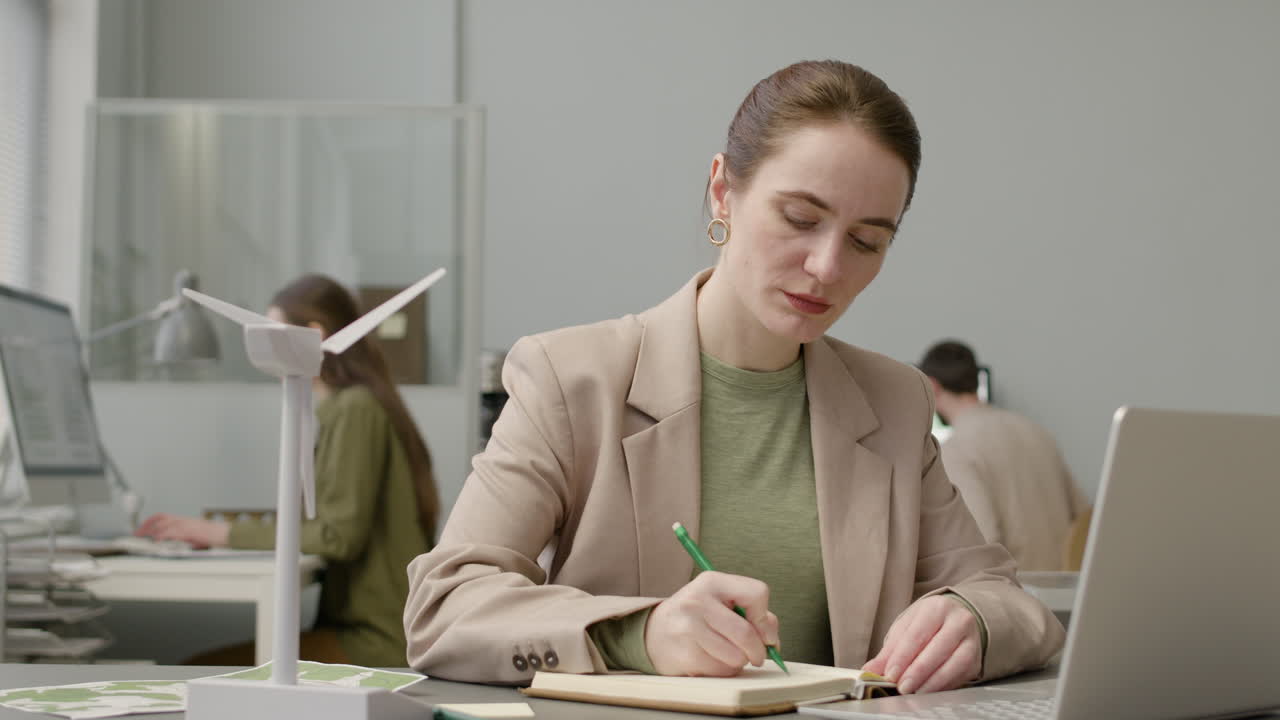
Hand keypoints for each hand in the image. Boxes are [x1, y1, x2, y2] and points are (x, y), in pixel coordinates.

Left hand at [134, 513, 229, 548]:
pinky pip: (172, 531)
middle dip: (146, 525)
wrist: (224, 533)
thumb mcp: (194, 535)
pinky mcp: (188, 531)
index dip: (150, 522)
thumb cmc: (212, 536)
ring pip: (163, 523)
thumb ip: (181, 538)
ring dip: (151, 530)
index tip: (141, 529)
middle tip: (136, 533)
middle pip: (159, 518)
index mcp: (183, 520)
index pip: (163, 517)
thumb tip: (170, 544)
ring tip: (142, 536)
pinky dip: (162, 535)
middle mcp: (183, 520)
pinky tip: (157, 540)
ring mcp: (185, 524)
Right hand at [644, 571, 779, 676]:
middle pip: (746, 633)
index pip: (757, 593)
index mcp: (712, 582)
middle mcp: (697, 601)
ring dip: (739, 662)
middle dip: (758, 651)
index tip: (762, 630)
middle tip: (758, 656)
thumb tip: (772, 640)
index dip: (765, 617)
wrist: (656, 632)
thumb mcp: (723, 602)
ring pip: (735, 657)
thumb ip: (754, 615)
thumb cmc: (699, 616)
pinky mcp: (683, 654)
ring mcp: (687, 628)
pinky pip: (720, 671)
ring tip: (728, 654)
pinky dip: (723, 671)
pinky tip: (711, 660)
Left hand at [863, 595, 980, 694]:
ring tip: (914, 691)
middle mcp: (958, 621)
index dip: (902, 657)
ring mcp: (971, 640)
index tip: (890, 674)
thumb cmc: (926, 624)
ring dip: (932, 681)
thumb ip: (888, 650)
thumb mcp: (905, 628)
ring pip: (954, 663)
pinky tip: (928, 691)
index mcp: (936, 608)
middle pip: (937, 649)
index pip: (917, 635)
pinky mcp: (976, 659)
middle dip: (917, 671)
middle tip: (901, 687)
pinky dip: (943, 686)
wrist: (955, 619)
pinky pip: (960, 675)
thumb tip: (870, 670)